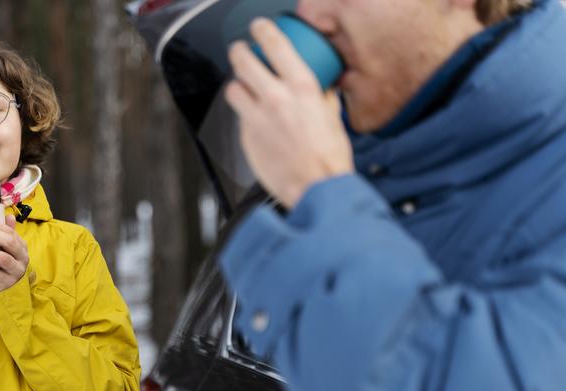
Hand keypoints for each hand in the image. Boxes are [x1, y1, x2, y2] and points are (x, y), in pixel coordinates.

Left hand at [0, 216, 28, 292]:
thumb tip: (9, 214)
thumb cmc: (1, 263)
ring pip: (3, 259)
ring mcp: (16, 271)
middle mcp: (22, 257)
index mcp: (21, 246)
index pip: (10, 232)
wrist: (5, 288)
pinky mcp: (8, 283)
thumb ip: (4, 233)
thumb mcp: (4, 248)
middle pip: (9, 243)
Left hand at [225, 18, 353, 208]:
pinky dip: (244, 116)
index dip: (262, 30)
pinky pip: (239, 118)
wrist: (315, 187)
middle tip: (241, 51)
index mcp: (301, 87)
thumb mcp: (332, 118)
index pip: (274, 44)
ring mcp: (256, 118)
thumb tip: (323, 87)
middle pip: (243, 61)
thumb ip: (323, 97)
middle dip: (239, 51)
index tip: (259, 28)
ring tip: (243, 88)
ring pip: (233, 89)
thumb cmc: (328, 158)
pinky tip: (254, 121)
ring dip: (237, 86)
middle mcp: (275, 98)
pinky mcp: (246, 138)